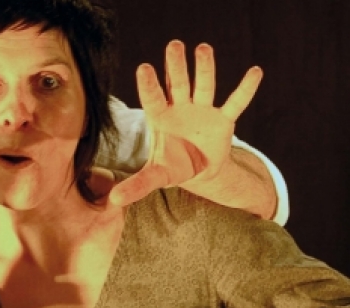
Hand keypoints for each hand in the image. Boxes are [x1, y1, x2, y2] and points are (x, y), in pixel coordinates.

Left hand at [109, 40, 262, 205]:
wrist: (199, 170)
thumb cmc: (174, 166)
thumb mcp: (157, 175)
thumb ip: (137, 185)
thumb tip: (112, 202)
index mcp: (161, 119)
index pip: (153, 99)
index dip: (149, 85)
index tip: (143, 67)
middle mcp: (180, 109)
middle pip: (178, 84)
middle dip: (176, 66)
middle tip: (174, 45)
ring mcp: (202, 111)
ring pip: (204, 86)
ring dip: (205, 69)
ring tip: (203, 48)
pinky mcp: (223, 120)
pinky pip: (236, 103)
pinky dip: (245, 89)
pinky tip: (255, 71)